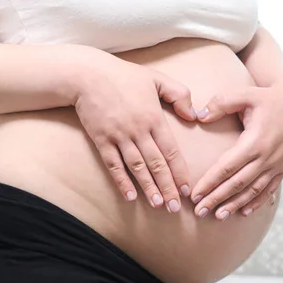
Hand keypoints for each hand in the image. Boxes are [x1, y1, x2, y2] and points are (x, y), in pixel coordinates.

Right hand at [74, 52, 196, 211]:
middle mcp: (138, 130)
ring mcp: (118, 136)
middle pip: (156, 164)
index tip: (187, 189)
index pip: (171, 150)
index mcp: (154, 117)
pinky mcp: (101, 140)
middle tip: (176, 207)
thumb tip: (195, 115)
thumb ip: (179, 94)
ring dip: (148, 188)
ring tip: (158, 205)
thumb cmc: (124, 76)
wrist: (88, 75)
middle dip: (167, 187)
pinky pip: (113, 165)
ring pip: (137, 168)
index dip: (180, 172)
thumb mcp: (156, 78)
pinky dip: (121, 181)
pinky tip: (130, 196)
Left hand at [190, 79, 282, 219]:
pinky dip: (256, 202)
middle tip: (199, 211)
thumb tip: (199, 116)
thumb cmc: (266, 97)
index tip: (195, 195)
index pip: (227, 168)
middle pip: (237, 184)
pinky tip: (244, 212)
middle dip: (217, 199)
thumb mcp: (244, 94)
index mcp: (254, 141)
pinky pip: (268, 189)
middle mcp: (267, 157)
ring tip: (218, 216)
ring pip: (253, 190)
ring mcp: (276, 165)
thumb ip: (221, 103)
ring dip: (234, 204)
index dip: (210, 183)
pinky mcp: (282, 167)